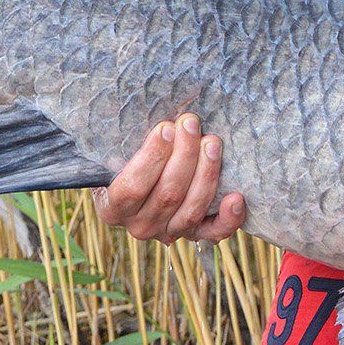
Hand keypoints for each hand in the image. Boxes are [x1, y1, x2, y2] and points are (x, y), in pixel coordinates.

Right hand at [93, 113, 244, 245]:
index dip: (151, 158)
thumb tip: (131, 110)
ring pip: (191, 209)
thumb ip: (112, 142)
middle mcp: (140, 226)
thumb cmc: (122, 162)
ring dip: (206, 173)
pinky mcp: (195, 234)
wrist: (134, 187)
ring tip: (212, 142)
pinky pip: (214, 231)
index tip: (166, 128)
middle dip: (184, 155)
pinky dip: (228, 218)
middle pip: (167, 194)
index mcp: (112, 208)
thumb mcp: (107, 153)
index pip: (132, 189)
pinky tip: (236, 197)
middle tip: (191, 123)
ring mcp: (168, 232)